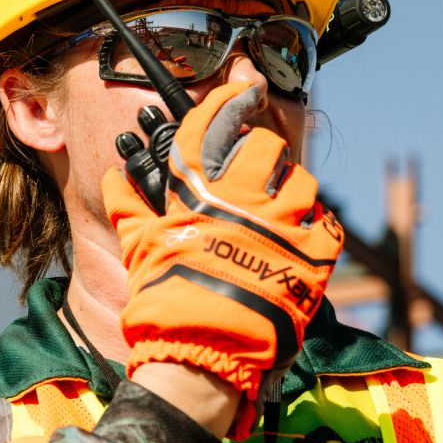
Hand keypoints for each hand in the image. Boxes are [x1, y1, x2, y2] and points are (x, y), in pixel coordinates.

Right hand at [103, 81, 343, 435]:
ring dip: (293, 191)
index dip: (229, 99)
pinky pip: (328, 225)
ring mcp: (281, 224)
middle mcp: (242, 198)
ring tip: (284, 209)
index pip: (211, 124)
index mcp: (197, 191)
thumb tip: (114, 178)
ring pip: (302, 182)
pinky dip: (319, 228)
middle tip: (257, 174)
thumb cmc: (164, 300)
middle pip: (264, 147)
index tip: (243, 90)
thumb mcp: (138, 248)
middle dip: (262, 155)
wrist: (202, 352)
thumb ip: (129, 208)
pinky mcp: (313, 256)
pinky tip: (306, 239)